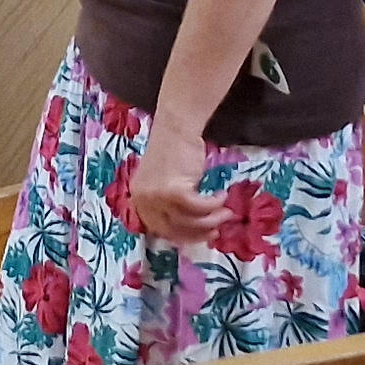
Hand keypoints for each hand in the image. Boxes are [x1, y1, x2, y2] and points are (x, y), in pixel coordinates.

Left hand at [124, 120, 227, 245]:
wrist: (175, 128)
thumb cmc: (173, 152)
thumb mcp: (163, 182)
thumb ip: (169, 204)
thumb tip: (192, 228)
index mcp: (138, 198)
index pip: (159, 229)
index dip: (183, 236)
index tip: (201, 236)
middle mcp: (143, 200)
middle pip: (174, 230)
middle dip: (199, 234)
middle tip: (217, 231)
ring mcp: (157, 197)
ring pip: (190, 221)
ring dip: (213, 219)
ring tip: (226, 212)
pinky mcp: (175, 191)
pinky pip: (200, 208)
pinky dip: (214, 204)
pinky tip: (222, 195)